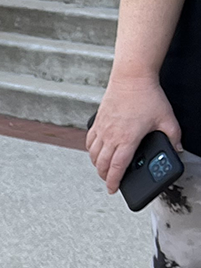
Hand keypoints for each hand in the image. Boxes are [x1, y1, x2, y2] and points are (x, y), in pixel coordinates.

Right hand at [88, 72, 182, 191]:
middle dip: (105, 177)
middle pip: (102, 165)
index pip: (117, 167)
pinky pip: (89, 143)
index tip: (113, 189)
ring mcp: (102, 130)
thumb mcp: (166, 117)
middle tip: (111, 180)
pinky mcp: (96, 123)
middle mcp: (111, 136)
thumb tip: (178, 148)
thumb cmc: (147, 96)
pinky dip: (92, 152)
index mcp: (127, 139)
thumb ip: (174, 135)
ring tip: (104, 169)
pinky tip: (97, 153)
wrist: (132, 78)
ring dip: (98, 165)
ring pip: (94, 156)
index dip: (114, 182)